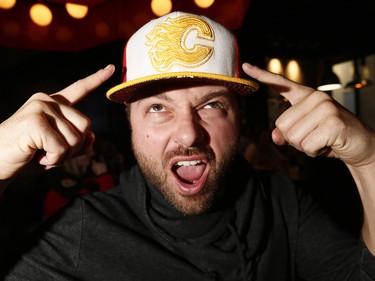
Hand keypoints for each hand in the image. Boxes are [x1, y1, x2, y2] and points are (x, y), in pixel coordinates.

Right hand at [0, 65, 114, 180]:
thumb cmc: (26, 156)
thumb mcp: (57, 150)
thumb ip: (76, 143)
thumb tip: (92, 135)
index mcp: (52, 104)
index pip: (79, 88)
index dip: (97, 79)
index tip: (112, 68)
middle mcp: (46, 100)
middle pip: (85, 124)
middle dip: (74, 147)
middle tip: (51, 153)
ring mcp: (40, 108)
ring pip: (76, 137)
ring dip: (62, 155)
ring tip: (42, 154)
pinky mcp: (35, 120)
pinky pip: (62, 147)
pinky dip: (53, 159)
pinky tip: (37, 156)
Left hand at [242, 62, 374, 167]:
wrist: (361, 145)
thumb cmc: (329, 138)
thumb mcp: (304, 135)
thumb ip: (287, 133)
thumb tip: (275, 136)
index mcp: (306, 96)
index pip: (280, 84)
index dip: (262, 76)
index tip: (246, 66)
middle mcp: (315, 97)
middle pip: (282, 125)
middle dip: (294, 139)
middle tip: (314, 137)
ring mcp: (325, 107)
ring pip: (293, 136)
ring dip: (305, 146)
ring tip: (321, 140)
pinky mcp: (333, 122)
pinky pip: (307, 145)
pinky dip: (314, 152)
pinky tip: (328, 145)